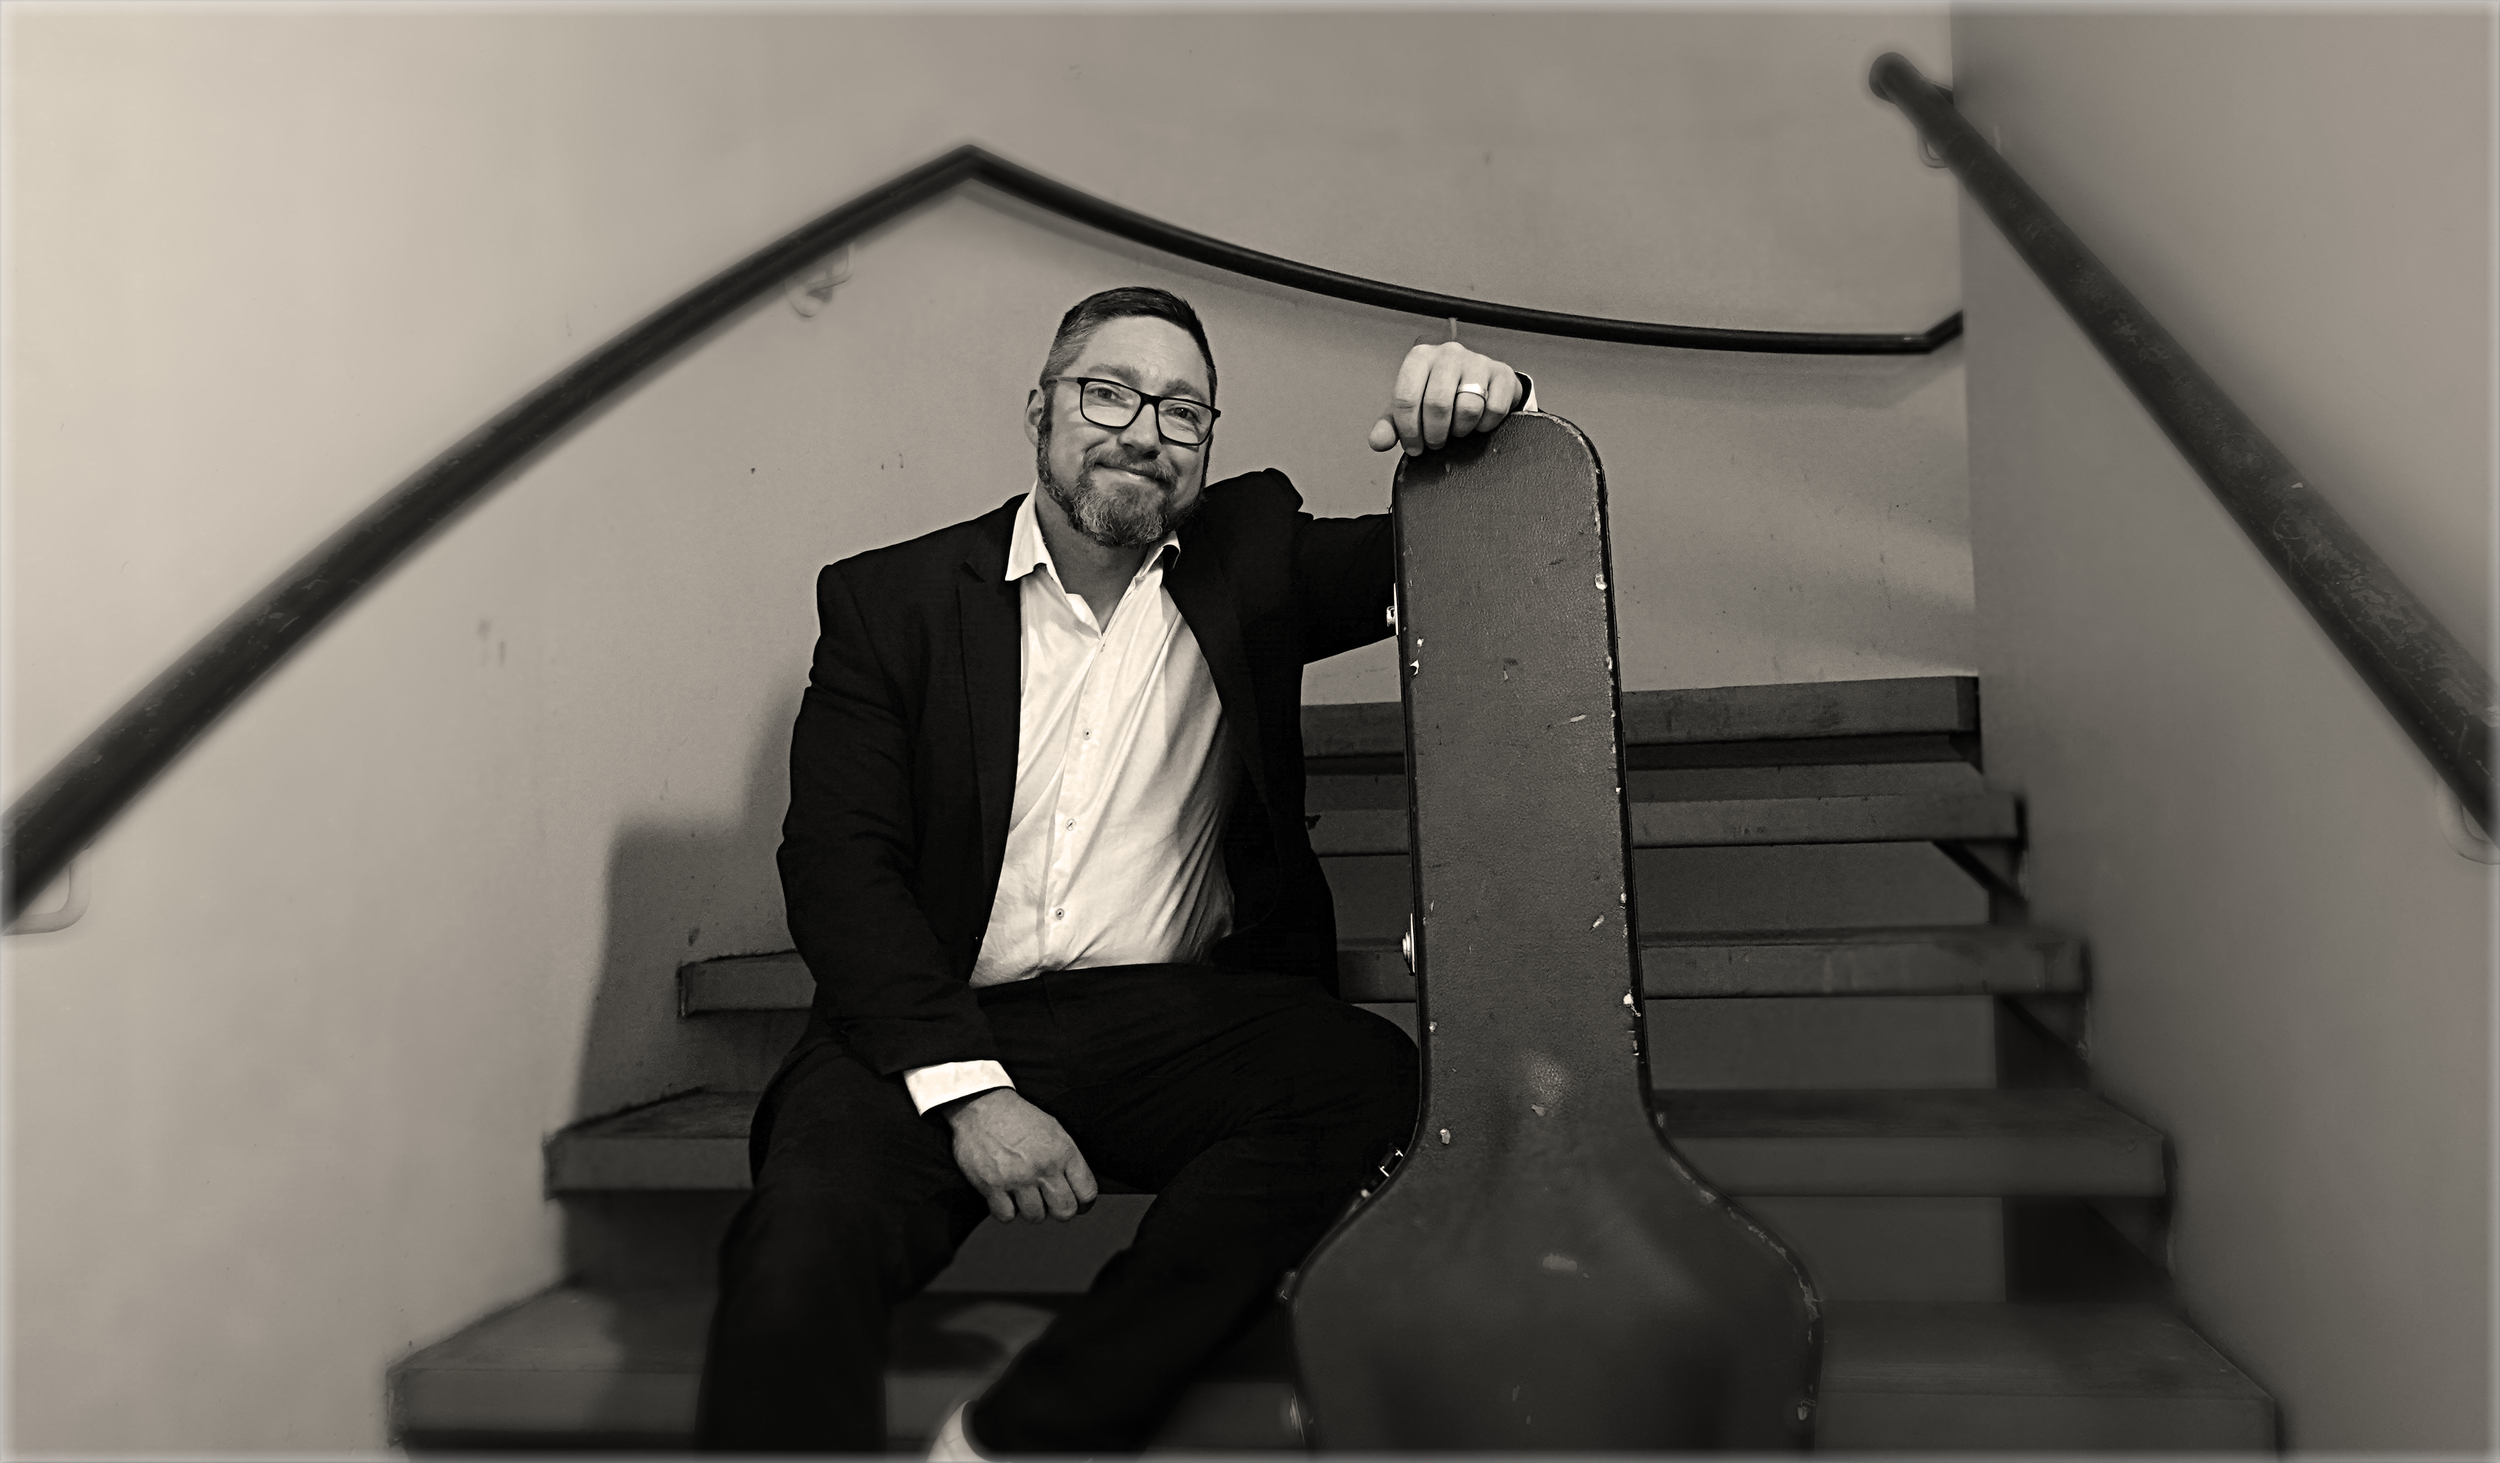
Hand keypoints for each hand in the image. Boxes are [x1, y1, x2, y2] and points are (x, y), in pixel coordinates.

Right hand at [943, 1089, 1099, 1222]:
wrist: (982, 1106)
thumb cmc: (1018, 1117)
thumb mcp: (1054, 1129)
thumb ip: (1067, 1159)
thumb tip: (1077, 1187)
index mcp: (1063, 1152)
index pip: (1087, 1192)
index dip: (1084, 1202)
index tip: (1077, 1203)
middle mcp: (1043, 1167)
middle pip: (1065, 1211)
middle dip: (1060, 1211)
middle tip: (1051, 1202)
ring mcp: (1017, 1178)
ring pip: (1036, 1216)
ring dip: (1031, 1210)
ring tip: (1025, 1196)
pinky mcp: (992, 1186)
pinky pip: (1007, 1216)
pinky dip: (1006, 1210)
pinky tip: (1006, 1197)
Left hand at [1367, 337, 1523, 456]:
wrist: (1481, 384)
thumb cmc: (1442, 395)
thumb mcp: (1412, 408)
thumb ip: (1391, 426)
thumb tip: (1378, 441)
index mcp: (1419, 357)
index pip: (1405, 397)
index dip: (1408, 430)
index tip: (1414, 446)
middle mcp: (1448, 353)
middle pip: (1437, 403)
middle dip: (1435, 433)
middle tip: (1436, 443)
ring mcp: (1477, 360)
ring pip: (1468, 407)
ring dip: (1460, 430)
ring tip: (1456, 430)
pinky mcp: (1502, 373)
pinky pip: (1494, 409)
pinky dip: (1484, 425)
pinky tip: (1478, 423)